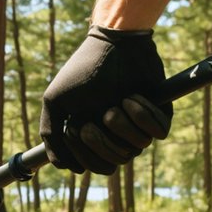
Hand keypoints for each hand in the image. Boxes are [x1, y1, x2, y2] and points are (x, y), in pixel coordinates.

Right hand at [39, 26, 172, 174]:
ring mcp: (138, 125)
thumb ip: (51, 136)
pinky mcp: (160, 113)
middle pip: (115, 163)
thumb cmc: (83, 71)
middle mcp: (116, 134)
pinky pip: (157, 133)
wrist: (113, 43)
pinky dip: (143, 114)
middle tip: (93, 118)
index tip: (74, 128)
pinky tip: (131, 96)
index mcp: (93, 135)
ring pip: (136, 149)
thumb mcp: (55, 103)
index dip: (85, 155)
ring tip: (116, 101)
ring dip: (122, 124)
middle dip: (101, 142)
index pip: (93, 166)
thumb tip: (65, 168)